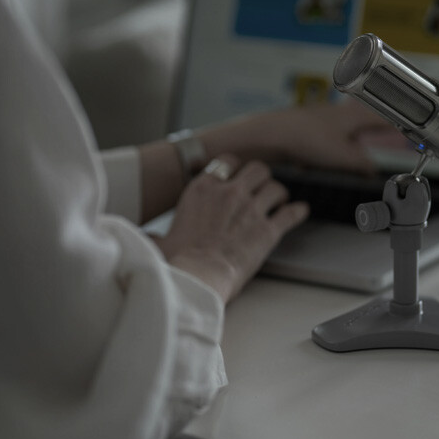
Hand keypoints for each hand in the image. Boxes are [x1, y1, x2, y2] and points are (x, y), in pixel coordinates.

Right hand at [152, 156, 307, 301]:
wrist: (198, 276)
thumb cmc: (176, 261)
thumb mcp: (158, 241)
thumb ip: (152, 234)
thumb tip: (138, 238)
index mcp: (203, 189)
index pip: (226, 162)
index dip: (235, 168)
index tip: (237, 175)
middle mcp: (230, 193)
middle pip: (258, 169)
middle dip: (262, 178)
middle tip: (263, 188)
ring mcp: (251, 209)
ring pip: (276, 188)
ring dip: (279, 194)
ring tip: (280, 201)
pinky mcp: (268, 230)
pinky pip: (291, 213)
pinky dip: (297, 212)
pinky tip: (301, 212)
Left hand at [197, 100, 387, 174]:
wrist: (270, 135)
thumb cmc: (305, 138)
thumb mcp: (342, 157)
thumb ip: (363, 164)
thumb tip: (373, 170)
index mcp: (354, 115)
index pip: (384, 118)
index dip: (398, 126)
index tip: (410, 132)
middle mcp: (340, 113)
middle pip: (366, 123)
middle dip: (376, 134)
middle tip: (388, 140)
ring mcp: (323, 119)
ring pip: (347, 132)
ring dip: (354, 146)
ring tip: (357, 160)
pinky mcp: (309, 128)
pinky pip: (329, 141)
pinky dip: (334, 151)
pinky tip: (327, 163)